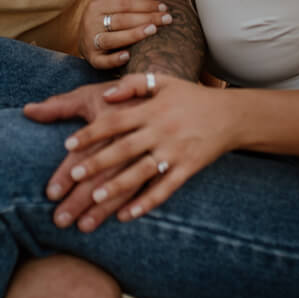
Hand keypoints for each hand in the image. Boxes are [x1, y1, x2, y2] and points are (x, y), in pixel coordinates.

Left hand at [42, 74, 228, 221]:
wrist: (231, 115)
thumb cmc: (190, 97)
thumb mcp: (162, 82)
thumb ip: (132, 84)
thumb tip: (105, 94)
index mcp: (151, 109)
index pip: (115, 121)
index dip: (91, 132)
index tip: (68, 144)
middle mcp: (161, 131)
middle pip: (124, 149)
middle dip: (98, 162)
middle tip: (74, 176)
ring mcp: (175, 152)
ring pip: (142, 172)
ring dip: (118, 187)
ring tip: (95, 199)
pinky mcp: (188, 169)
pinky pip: (165, 189)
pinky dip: (146, 203)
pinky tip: (126, 215)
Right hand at [80, 0, 172, 69]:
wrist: (83, 40)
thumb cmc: (104, 19)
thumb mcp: (112, 4)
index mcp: (96, 6)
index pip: (123, 3)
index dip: (145, 4)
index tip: (164, 7)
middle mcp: (90, 23)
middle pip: (121, 20)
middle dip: (146, 18)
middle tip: (167, 19)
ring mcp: (90, 42)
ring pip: (112, 39)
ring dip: (133, 35)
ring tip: (153, 30)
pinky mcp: (92, 59)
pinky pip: (103, 61)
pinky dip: (115, 59)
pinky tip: (129, 56)